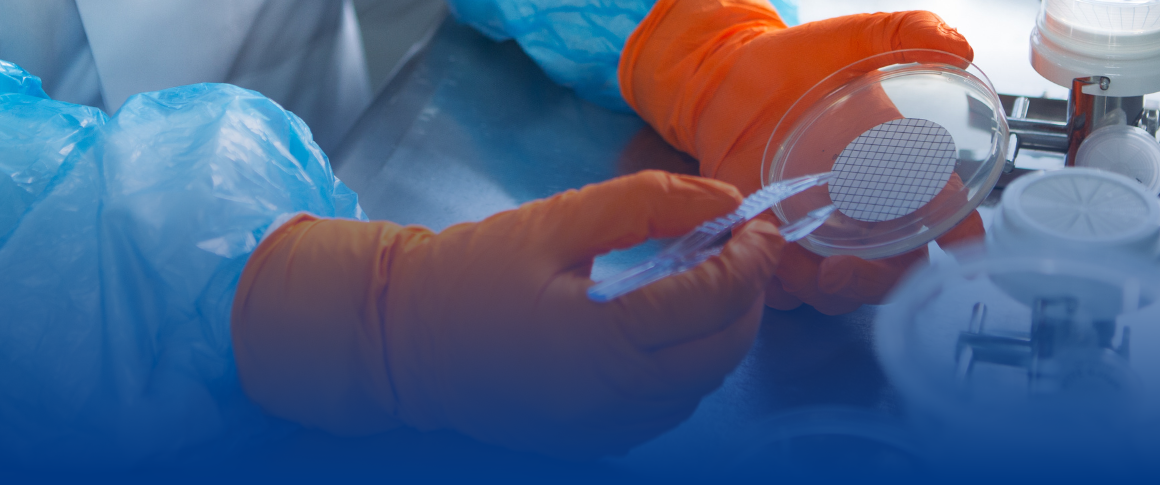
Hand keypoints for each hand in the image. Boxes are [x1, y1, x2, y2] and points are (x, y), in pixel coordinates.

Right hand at [229, 171, 782, 457]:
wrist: (402, 342)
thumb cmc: (470, 274)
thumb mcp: (558, 221)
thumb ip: (647, 204)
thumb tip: (725, 200)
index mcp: (606, 341)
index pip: (716, 299)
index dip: (752, 255)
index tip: (758, 220)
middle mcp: (617, 398)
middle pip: (726, 350)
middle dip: (750, 294)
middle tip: (742, 245)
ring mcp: (610, 428)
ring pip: (705, 383)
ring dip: (723, 330)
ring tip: (707, 276)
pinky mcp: (599, 440)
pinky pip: (672, 404)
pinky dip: (690, 362)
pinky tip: (671, 321)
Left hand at [620, 0, 983, 313]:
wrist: (731, 74)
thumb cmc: (803, 62)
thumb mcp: (861, 39)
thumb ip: (913, 33)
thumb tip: (958, 47)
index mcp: (902, 178)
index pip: (947, 221)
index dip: (962, 238)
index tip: (960, 242)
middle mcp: (865, 216)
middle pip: (893, 274)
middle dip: (878, 282)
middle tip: (851, 269)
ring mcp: (819, 233)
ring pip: (837, 290)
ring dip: (831, 291)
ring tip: (817, 272)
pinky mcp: (773, 241)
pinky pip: (780, 284)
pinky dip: (778, 283)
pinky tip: (767, 260)